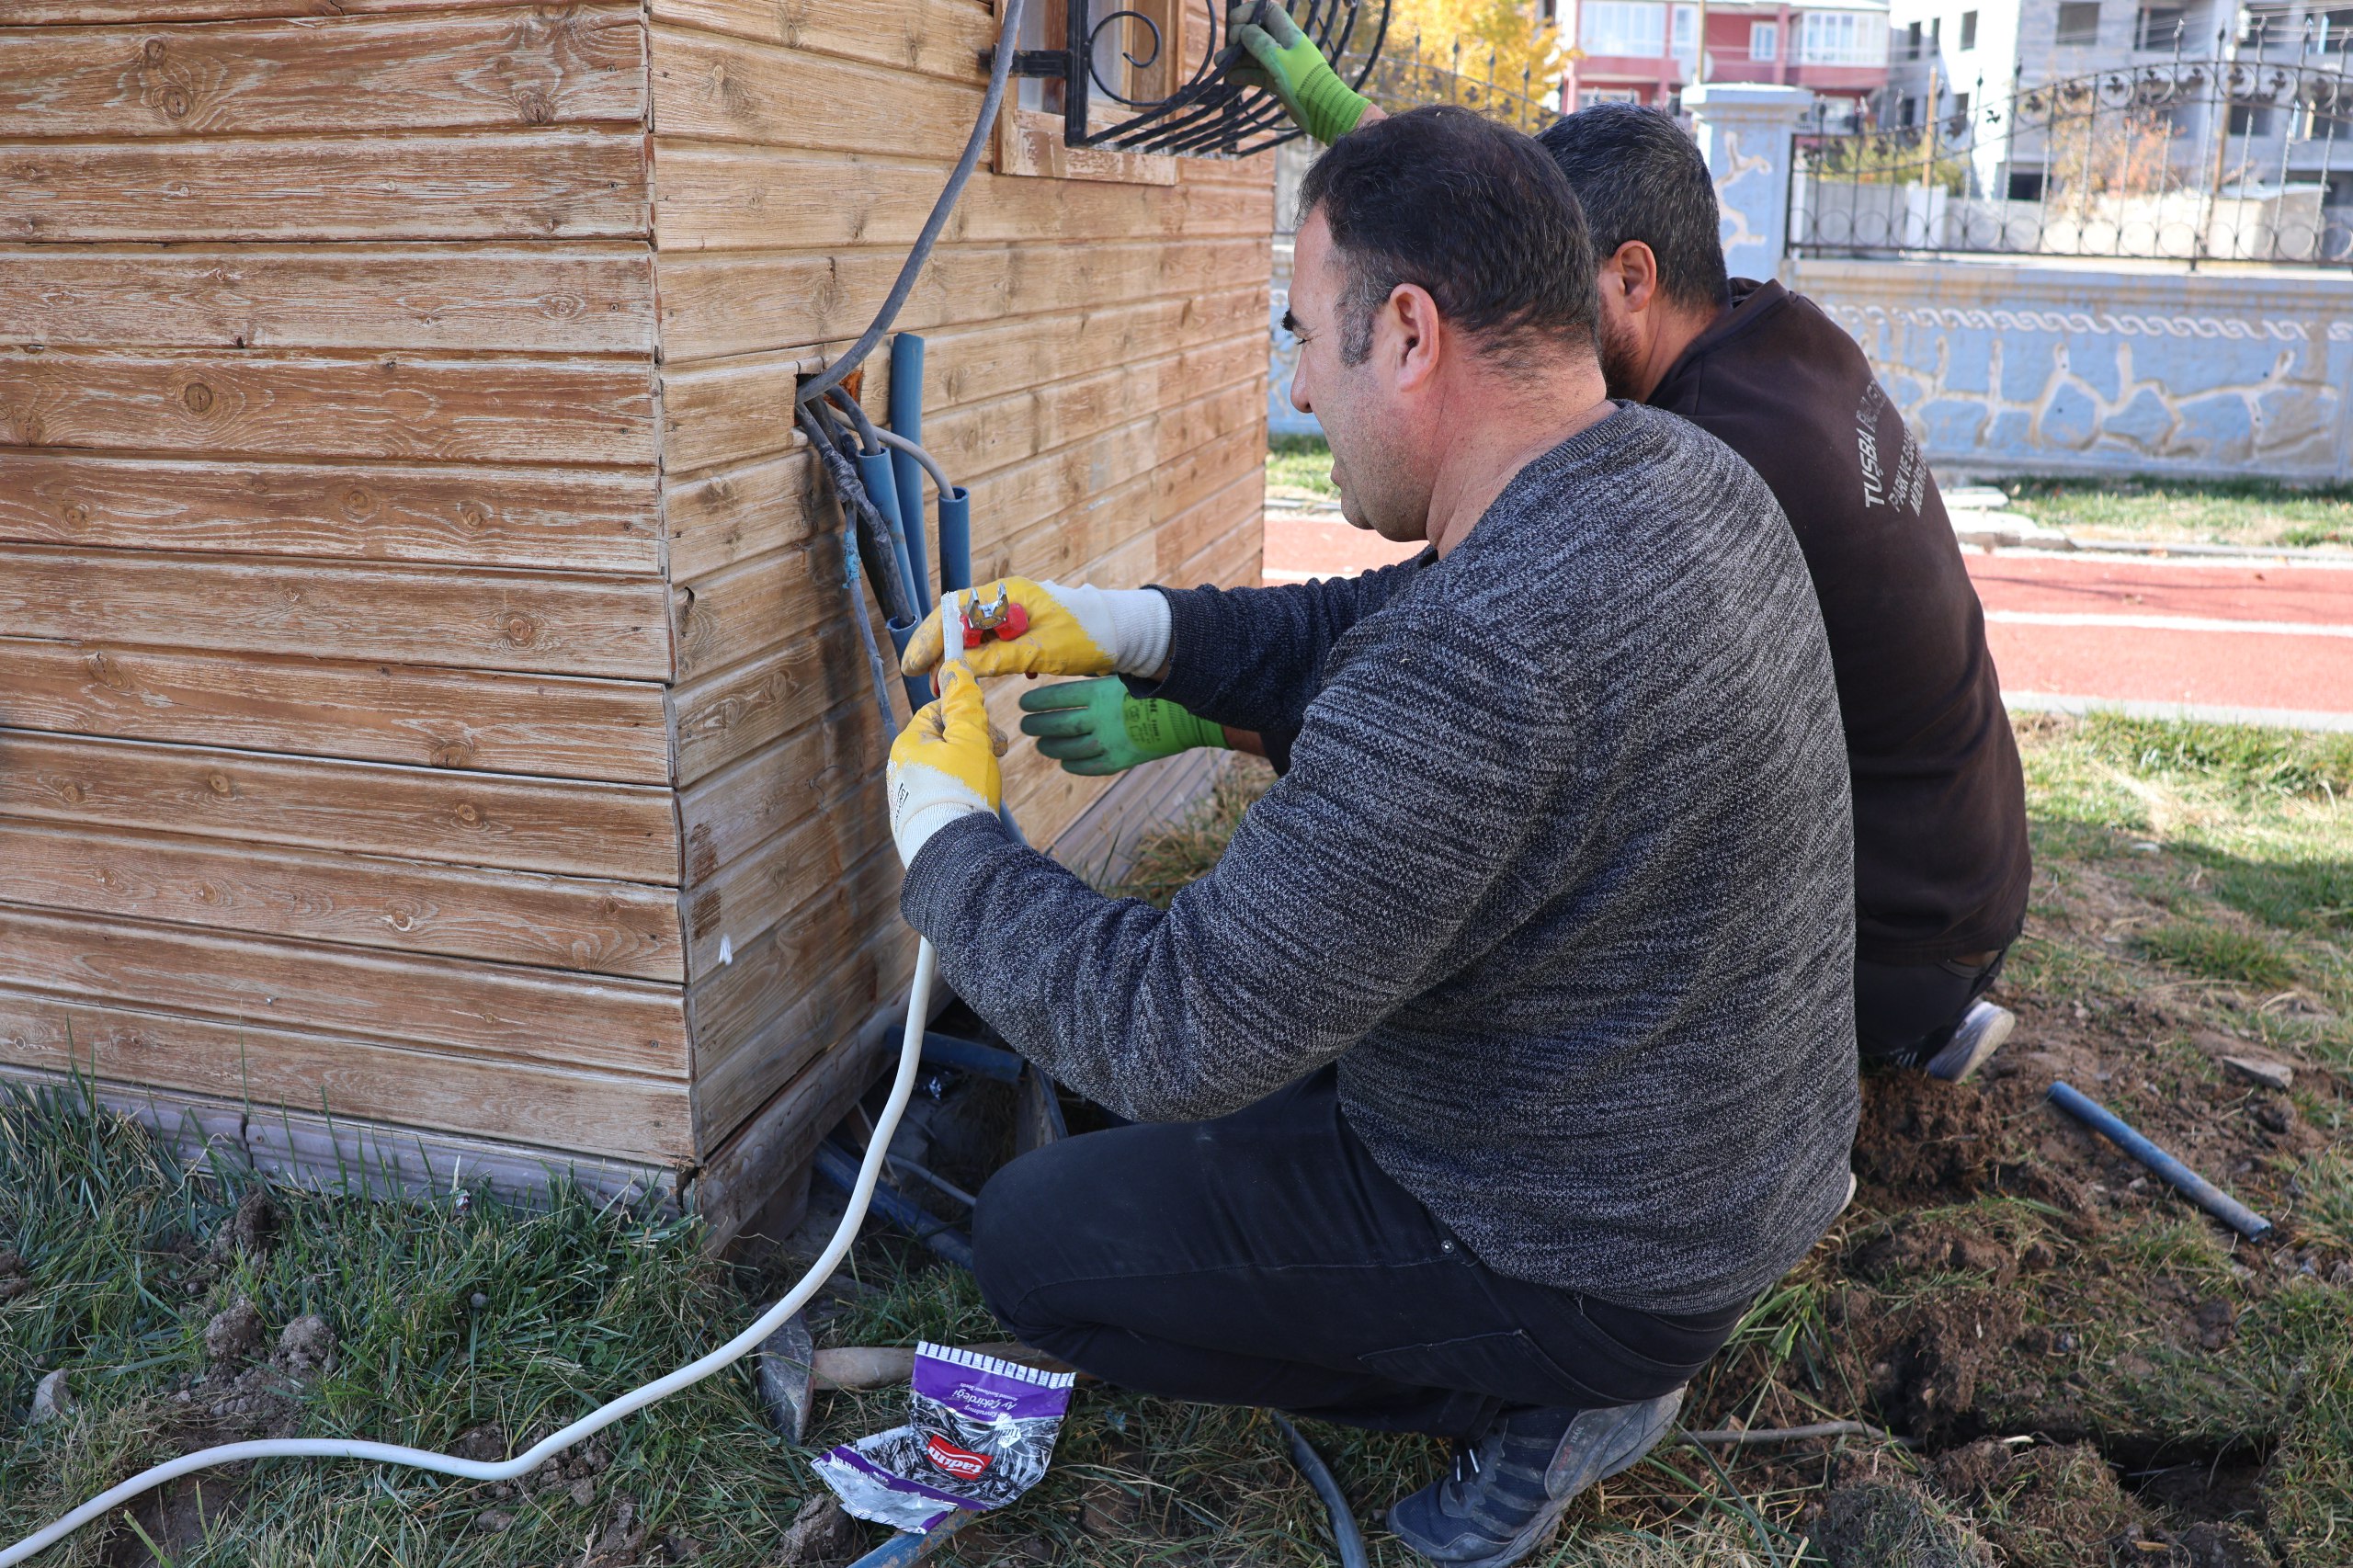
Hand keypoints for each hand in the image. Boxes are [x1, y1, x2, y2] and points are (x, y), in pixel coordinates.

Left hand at [887, 666, 1007, 865]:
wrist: (954, 854)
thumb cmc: (961, 791)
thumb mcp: (970, 737)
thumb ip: (963, 701)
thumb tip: (953, 666)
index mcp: (908, 743)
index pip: (938, 710)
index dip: (967, 715)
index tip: (989, 731)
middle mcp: (901, 767)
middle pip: (943, 739)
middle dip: (973, 743)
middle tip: (996, 755)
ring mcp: (908, 795)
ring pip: (945, 766)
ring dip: (971, 767)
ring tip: (987, 783)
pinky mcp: (917, 819)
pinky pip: (943, 792)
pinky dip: (962, 791)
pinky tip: (975, 802)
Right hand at [899, 579, 1171, 681]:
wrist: (1126, 636)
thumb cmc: (1089, 636)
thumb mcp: (1042, 652)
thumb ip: (999, 658)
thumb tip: (959, 668)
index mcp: (1008, 594)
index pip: (955, 611)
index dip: (931, 639)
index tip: (916, 665)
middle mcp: (1007, 599)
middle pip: (958, 622)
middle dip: (938, 651)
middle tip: (922, 679)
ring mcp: (1014, 614)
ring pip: (973, 635)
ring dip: (958, 659)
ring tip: (945, 684)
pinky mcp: (1024, 629)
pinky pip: (991, 642)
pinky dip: (980, 660)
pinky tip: (978, 678)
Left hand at [1018, 678, 1229, 776]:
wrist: (1187, 716)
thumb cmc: (1156, 690)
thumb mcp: (1125, 677)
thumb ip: (1098, 680)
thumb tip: (1073, 674)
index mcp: (1100, 694)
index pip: (1058, 698)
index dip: (1037, 702)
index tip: (1024, 704)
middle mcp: (1100, 719)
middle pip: (1058, 724)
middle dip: (1037, 725)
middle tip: (1025, 724)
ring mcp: (1109, 742)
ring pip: (1069, 748)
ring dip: (1051, 746)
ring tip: (1040, 744)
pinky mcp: (1120, 760)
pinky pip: (1090, 766)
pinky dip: (1074, 765)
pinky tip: (1065, 762)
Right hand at [1227, 1, 1372, 143]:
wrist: (1323, 111)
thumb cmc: (1304, 82)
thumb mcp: (1279, 60)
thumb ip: (1260, 43)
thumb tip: (1243, 30)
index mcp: (1289, 34)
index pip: (1268, 12)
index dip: (1250, 12)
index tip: (1234, 21)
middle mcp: (1285, 47)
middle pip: (1258, 34)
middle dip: (1239, 39)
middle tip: (1228, 48)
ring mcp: (1282, 65)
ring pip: (1255, 56)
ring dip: (1237, 58)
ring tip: (1220, 64)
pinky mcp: (1279, 83)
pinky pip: (1258, 74)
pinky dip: (1244, 74)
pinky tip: (1231, 78)